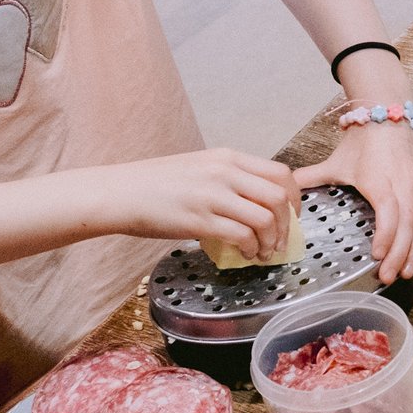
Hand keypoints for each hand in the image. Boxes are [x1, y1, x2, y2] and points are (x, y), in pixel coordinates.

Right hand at [101, 148, 297, 260]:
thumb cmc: (155, 184)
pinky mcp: (199, 220)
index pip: (280, 173)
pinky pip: (242, 236)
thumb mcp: (200, 168)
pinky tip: (245, 255)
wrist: (119, 193)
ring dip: (271, 240)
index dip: (294, 198)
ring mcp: (212, 195)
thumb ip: (229, 179)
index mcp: (227, 158)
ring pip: (265, 218)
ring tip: (264, 252)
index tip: (292, 216)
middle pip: (279, 196)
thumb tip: (256, 203)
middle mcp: (224, 172)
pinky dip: (251, 249)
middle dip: (288, 223)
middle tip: (282, 239)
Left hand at [296, 121, 412, 283]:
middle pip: (407, 223)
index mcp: (379, 179)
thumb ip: (313, 176)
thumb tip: (288, 188)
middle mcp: (404, 182)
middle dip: (398, 253)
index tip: (376, 256)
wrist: (390, 111)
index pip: (388, 212)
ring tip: (406, 271)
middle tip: (387, 277)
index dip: (385, 236)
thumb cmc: (363, 139)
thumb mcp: (337, 160)